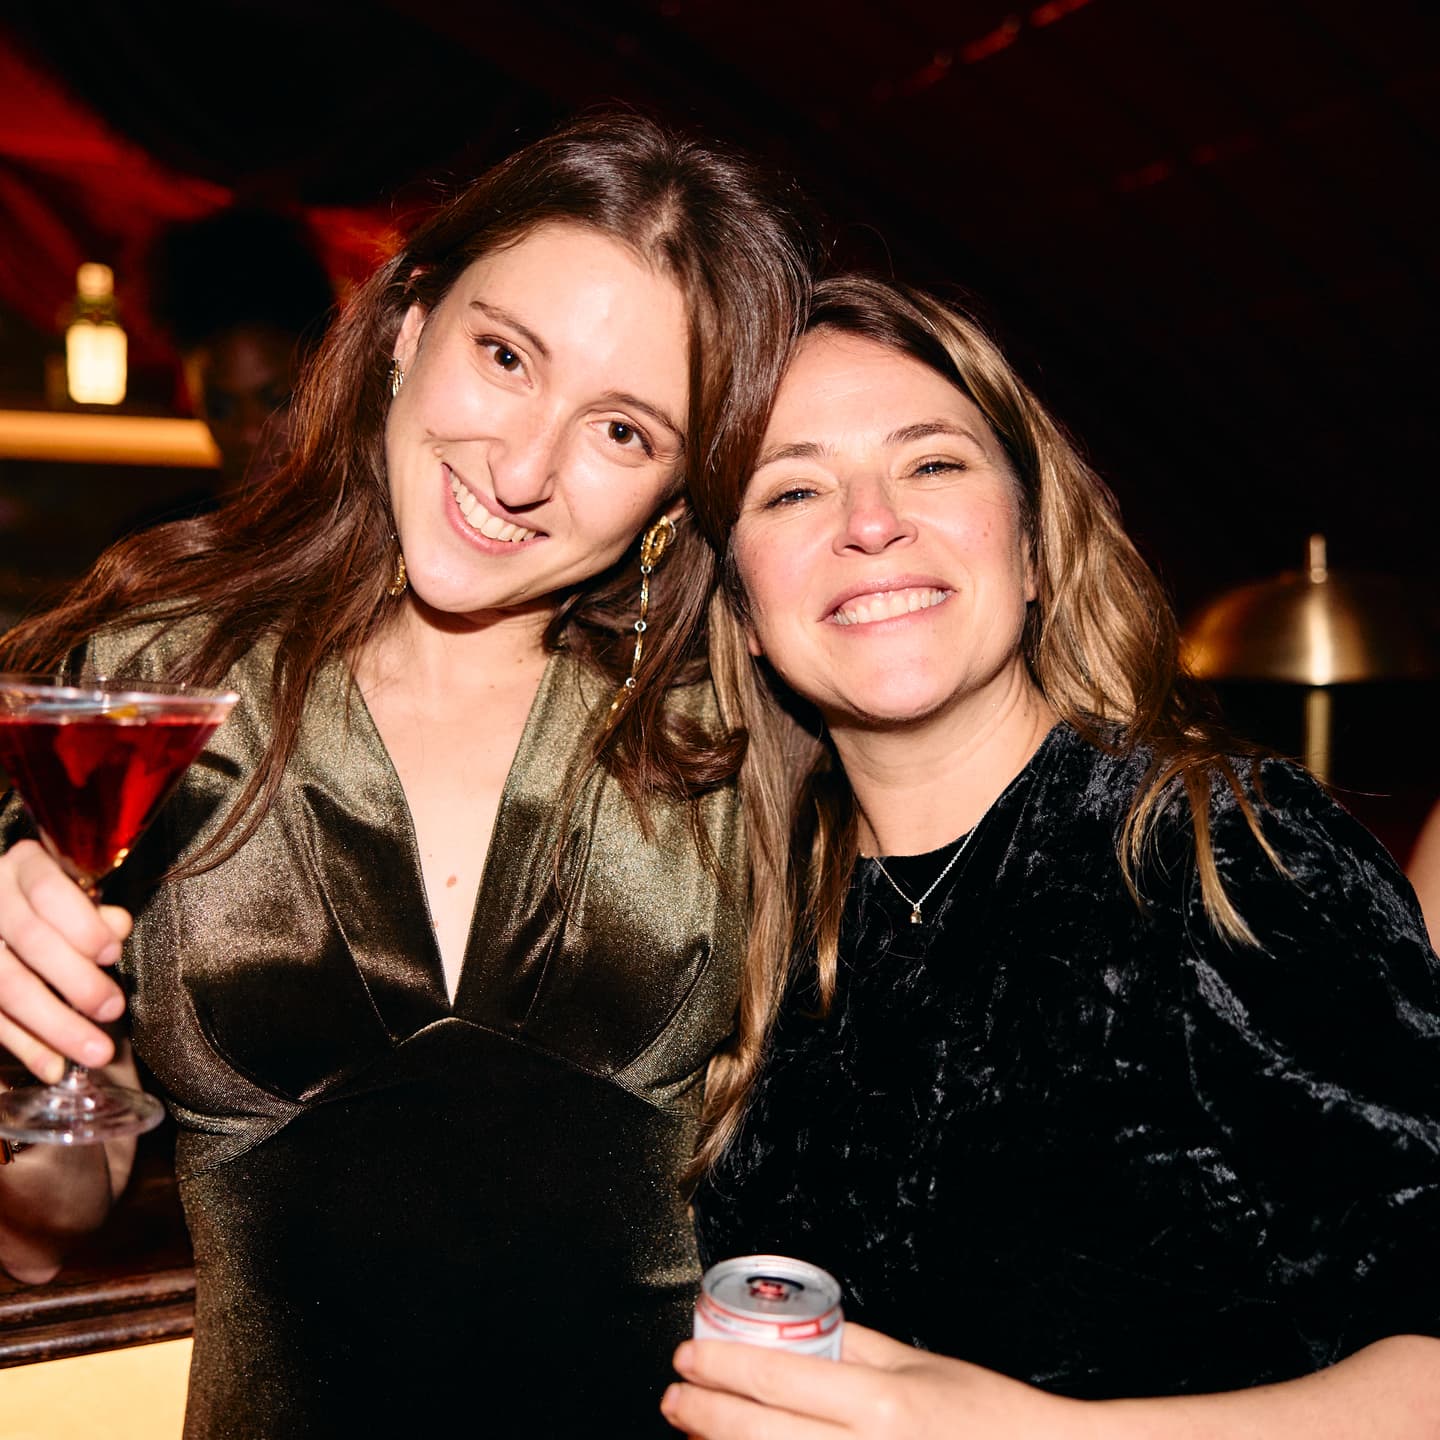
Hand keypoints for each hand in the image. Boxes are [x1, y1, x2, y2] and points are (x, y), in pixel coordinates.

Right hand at [0, 841, 131, 1080]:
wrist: (6, 908)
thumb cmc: (53, 901)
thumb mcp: (75, 891)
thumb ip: (95, 911)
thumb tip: (116, 926)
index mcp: (23, 866)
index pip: (47, 891)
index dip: (81, 924)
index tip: (111, 953)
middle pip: (29, 942)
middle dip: (76, 981)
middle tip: (113, 1008)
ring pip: (6, 985)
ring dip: (54, 1025)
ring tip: (96, 1051)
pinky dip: (25, 1046)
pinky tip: (54, 1068)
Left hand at [661, 1324, 1086, 1438]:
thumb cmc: (985, 1415)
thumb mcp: (919, 1365)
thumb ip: (857, 1346)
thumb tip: (799, 1328)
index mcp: (880, 1404)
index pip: (777, 1380)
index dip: (720, 1367)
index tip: (685, 1356)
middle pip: (759, 1435)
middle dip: (703, 1416)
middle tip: (673, 1398)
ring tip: (695, 1434)